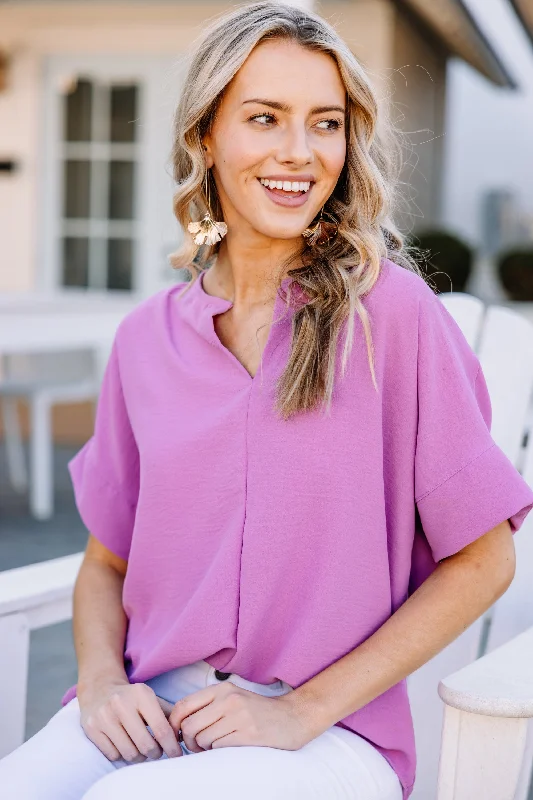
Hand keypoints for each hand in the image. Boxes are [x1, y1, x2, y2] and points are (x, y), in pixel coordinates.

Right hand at [78, 680, 181, 762]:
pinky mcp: (91, 728)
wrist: (99, 689)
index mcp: (140, 694)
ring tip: (142, 749)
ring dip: (139, 756)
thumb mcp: (151, 698)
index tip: (177, 755)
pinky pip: (113, 755)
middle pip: (146, 745)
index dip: (171, 746)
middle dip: (156, 753)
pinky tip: (125, 745)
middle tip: (157, 752)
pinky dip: (122, 755)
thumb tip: (183, 734)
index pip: (161, 729)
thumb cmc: (132, 698)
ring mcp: (104, 716)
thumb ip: (169, 714)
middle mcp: (121, 703)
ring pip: (129, 753)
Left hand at [168, 682, 315, 752]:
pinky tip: (228, 747)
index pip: (184, 705)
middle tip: (198, 746)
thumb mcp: (233, 699)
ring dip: (205, 748)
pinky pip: (219, 748)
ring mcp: (239, 717)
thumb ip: (208, 706)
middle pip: (190, 726)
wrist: (292, 718)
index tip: (176, 734)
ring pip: (203, 739)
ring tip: (216, 745)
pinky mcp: (248, 735)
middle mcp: (229, 700)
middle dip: (189, 741)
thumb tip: (178, 725)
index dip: (173, 723)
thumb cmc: (258, 711)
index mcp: (223, 689)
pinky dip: (218, 752)